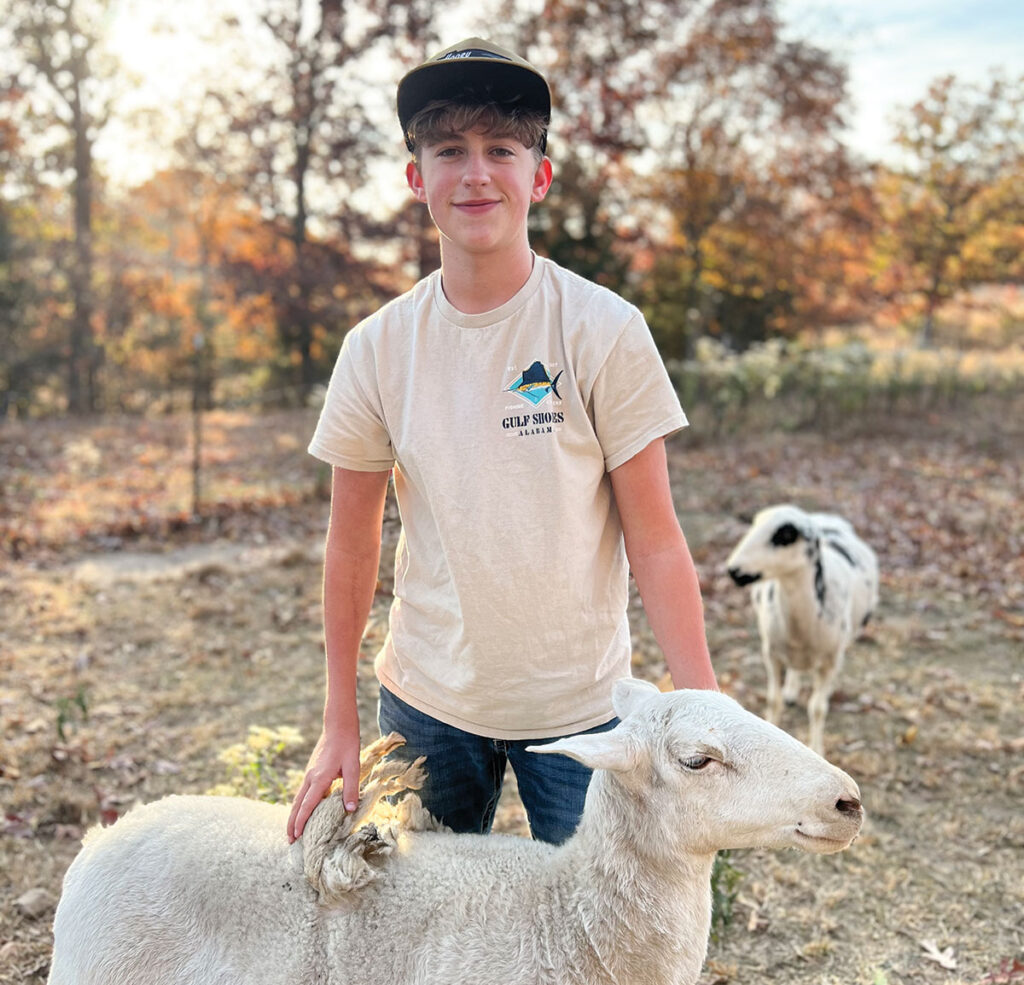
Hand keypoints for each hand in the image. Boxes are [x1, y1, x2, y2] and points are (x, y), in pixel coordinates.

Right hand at [287, 725, 360, 842]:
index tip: (296, 837)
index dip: (301, 822)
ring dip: (294, 815)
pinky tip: (303, 811)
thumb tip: (349, 810)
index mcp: (319, 778)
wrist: (338, 725)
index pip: (307, 805)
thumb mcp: (353, 766)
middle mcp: (310, 777)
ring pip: (298, 799)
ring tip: (293, 831)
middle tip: (290, 841)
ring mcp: (309, 774)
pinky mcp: (312, 771)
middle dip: (292, 823)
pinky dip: (299, 805)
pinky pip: (303, 792)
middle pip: (297, 805)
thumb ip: (351, 789)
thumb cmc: (347, 745)